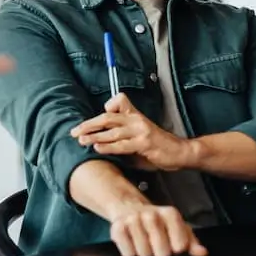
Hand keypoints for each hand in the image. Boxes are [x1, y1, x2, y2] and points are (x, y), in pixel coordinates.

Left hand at [71, 93, 191, 170]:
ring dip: (94, 136)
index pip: (118, 102)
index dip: (105, 108)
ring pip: (112, 131)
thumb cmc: (159, 148)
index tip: (92, 120)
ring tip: (82, 140)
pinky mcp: (144, 143)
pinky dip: (108, 146)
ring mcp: (140, 131)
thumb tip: (102, 146)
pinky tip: (98, 148)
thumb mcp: (139, 140)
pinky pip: (122, 144)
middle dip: (89, 124)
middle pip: (107, 117)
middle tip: (75, 131)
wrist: (180, 153)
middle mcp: (136, 120)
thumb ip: (122, 140)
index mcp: (135, 116)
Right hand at [109, 203, 207, 255]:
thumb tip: (201, 253)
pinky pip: (128, 253)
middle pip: (162, 253)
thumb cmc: (158, 223)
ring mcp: (133, 220)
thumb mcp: (178, 228)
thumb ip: (192, 242)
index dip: (177, 249)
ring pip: (144, 254)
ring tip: (144, 243)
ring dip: (145, 254)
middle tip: (157, 246)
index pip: (180, 244)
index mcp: (170, 214)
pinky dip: (131, 253)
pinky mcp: (117, 228)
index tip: (173, 245)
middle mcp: (151, 215)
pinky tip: (133, 244)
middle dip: (160, 254)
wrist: (129, 208)